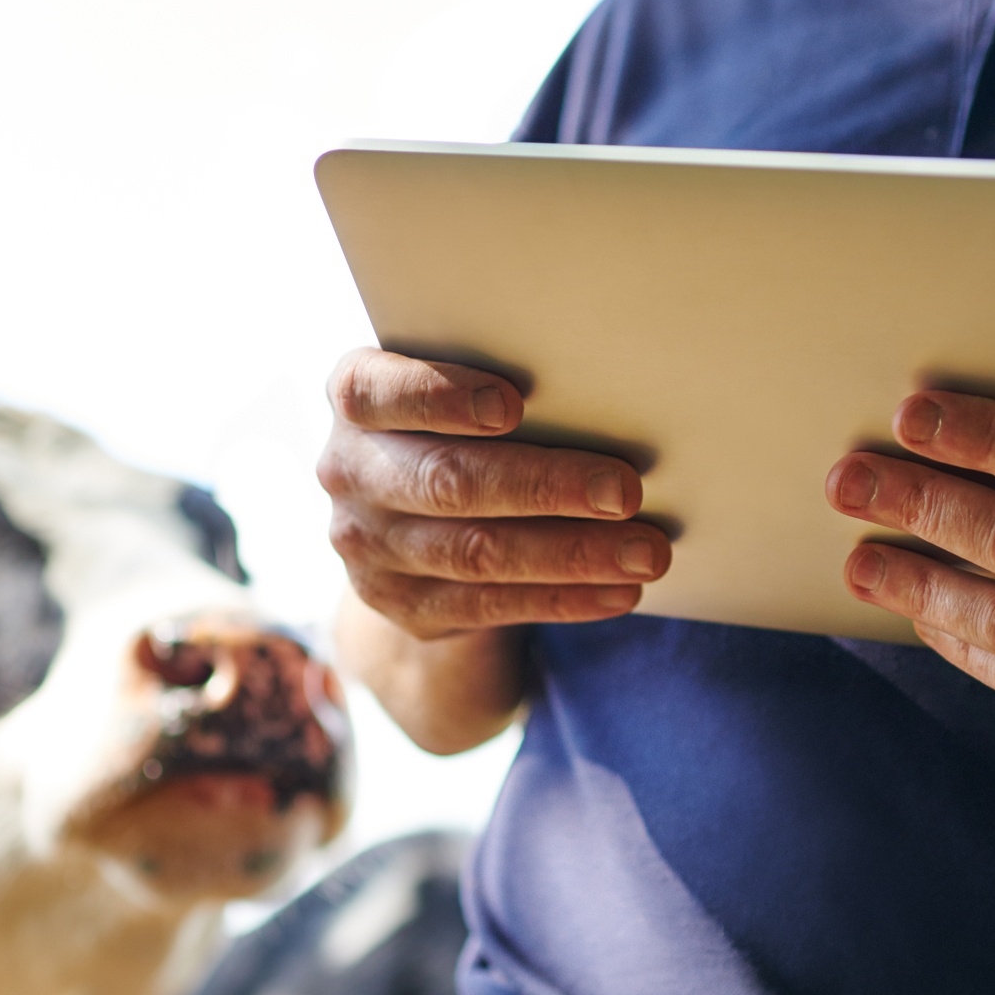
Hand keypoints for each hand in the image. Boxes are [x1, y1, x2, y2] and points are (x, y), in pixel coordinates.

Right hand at [318, 349, 671, 640]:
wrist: (410, 520)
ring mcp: (368, 547)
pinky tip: (620, 590)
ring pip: (475, 552)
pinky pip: (490, 606)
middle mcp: (348, 472)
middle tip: (624, 491)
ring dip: (571, 553)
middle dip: (543, 486)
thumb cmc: (462, 424)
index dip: (440, 397)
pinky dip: (564, 597)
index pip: (376, 393)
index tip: (513, 405)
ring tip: (646, 550)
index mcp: (356, 399)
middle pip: (446, 479)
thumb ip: (499, 388)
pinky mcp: (404, 606)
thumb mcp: (457, 392)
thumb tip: (610, 395)